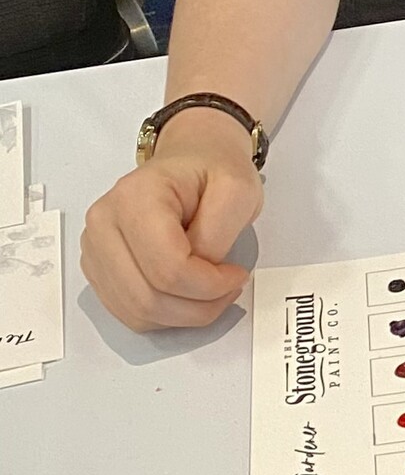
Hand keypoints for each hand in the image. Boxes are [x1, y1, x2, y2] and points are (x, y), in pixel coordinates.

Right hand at [81, 116, 262, 330]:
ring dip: (182, 315)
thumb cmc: (213, 171)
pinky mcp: (99, 269)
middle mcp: (103, 223)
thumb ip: (219, 232)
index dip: (209, 285)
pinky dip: (164, 315)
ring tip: (212, 292)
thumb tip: (201, 270)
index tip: (237, 274)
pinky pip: (129, 312)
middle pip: (147, 296)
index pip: (167, 267)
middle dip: (198, 306)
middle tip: (229, 289)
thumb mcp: (238, 189)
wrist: (192, 159)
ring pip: (136, 311)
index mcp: (135, 198)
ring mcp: (95, 248)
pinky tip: (188, 295)